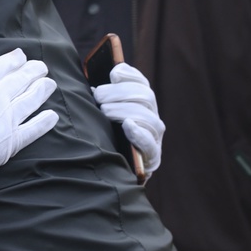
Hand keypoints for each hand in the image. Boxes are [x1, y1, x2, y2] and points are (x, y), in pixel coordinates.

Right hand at [0, 33, 58, 210]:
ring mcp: (3, 125)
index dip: (10, 61)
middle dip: (31, 72)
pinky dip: (44, 123)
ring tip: (49, 83)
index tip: (20, 56)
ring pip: (28, 102)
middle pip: (17, 82)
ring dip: (41, 91)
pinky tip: (52, 116)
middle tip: (41, 67)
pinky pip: (32, 131)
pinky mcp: (8, 147)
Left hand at [92, 62, 164, 178]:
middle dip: (121, 93)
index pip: (142, 84)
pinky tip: (128, 126)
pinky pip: (150, 144)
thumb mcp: (100, 118)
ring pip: (148, 117)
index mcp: (142, 107)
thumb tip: (96, 80)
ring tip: (105, 111)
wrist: (107, 177)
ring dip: (125, 110)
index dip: (130, 75)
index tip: (113, 73)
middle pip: (146, 97)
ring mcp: (155, 139)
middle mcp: (152, 120)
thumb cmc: (101, 141)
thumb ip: (102, 99)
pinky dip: (140, 133)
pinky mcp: (152, 158)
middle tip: (98, 96)